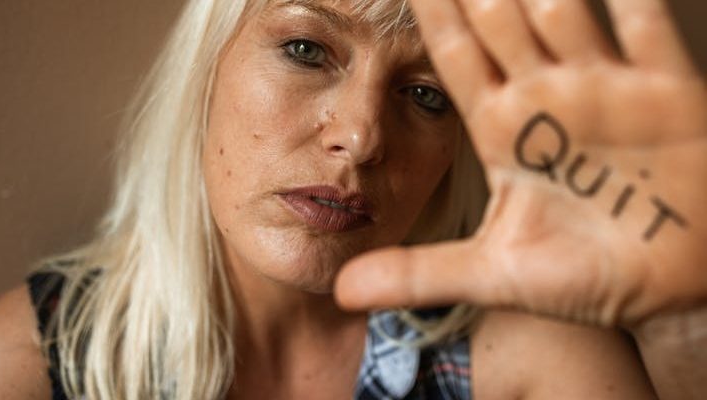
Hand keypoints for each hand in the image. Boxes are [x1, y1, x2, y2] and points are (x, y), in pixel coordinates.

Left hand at [335, 0, 706, 327]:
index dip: (430, 14)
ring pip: (561, 15)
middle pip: (499, 21)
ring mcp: (606, 87)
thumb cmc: (587, 273)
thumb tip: (341, 291)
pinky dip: (629, 3)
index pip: (454, 57)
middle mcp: (547, 95)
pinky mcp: (670, 92)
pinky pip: (647, 31)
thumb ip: (419, 275)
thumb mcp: (495, 273)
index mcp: (503, 128)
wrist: (670, 287)